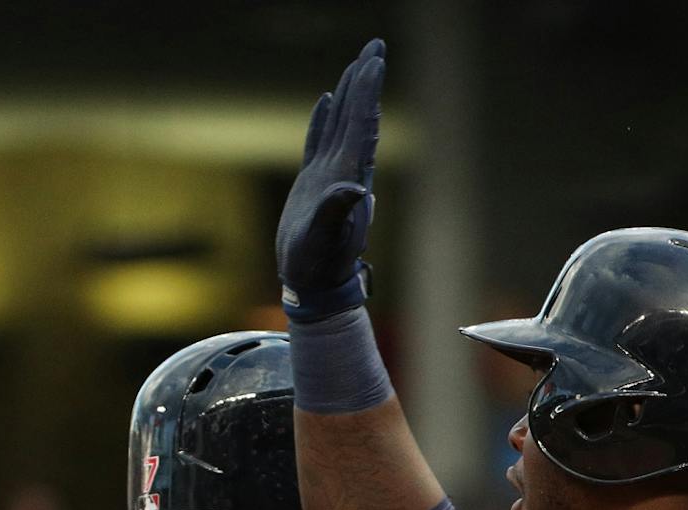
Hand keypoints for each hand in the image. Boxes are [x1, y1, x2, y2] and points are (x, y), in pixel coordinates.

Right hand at [277, 38, 386, 321]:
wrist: (312, 284)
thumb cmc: (318, 265)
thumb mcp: (326, 240)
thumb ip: (338, 213)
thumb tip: (354, 191)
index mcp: (349, 176)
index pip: (361, 125)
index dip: (367, 92)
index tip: (374, 61)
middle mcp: (345, 170)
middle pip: (357, 116)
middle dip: (366, 81)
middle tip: (375, 46)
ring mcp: (330, 174)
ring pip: (341, 123)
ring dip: (350, 93)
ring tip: (357, 64)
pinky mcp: (313, 183)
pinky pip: (319, 140)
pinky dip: (323, 118)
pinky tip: (325, 100)